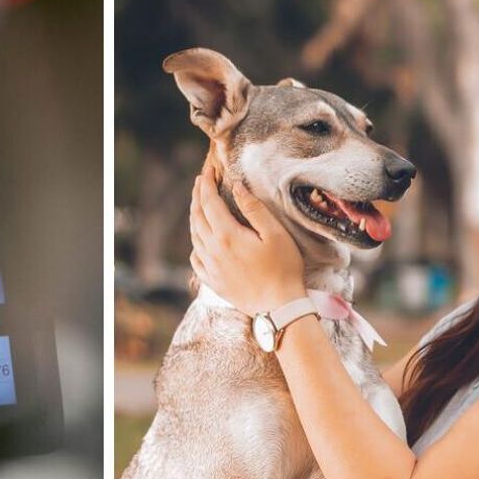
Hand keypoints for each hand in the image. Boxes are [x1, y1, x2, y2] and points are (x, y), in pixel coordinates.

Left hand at [189, 166, 305, 314]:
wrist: (279, 308)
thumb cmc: (283, 269)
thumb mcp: (274, 233)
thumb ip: (253, 208)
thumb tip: (236, 186)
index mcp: (226, 235)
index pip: (209, 202)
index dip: (206, 183)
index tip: (208, 169)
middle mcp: (212, 250)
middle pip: (197, 216)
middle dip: (197, 195)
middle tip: (200, 181)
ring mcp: (210, 268)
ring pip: (194, 236)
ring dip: (194, 216)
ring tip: (199, 204)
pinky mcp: (213, 282)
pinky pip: (196, 259)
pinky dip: (195, 244)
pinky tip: (200, 241)